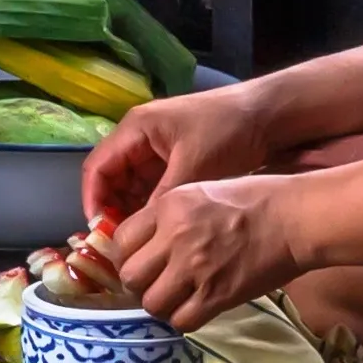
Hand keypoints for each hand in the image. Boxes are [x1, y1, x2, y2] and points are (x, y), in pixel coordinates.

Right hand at [81, 76, 276, 231]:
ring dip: (131, 212)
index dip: (93, 202)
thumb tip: (137, 234)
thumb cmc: (228, 132)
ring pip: (131, 186)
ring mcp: (157, 148)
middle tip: (120, 246)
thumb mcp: (193, 168)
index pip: (97, 168)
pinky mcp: (175, 159)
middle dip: (112, 211)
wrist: (269, 116)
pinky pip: (151, 186)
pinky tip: (157, 231)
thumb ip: (161, 199)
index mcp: (136, 128)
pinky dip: (149, 207)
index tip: (100, 234)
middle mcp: (140, 136)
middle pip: (111, 179)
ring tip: (138, 244)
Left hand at [105, 171, 294, 334]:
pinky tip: (196, 307)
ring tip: (177, 297)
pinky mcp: (216, 295)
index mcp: (169, 206)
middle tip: (158, 282)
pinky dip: (184, 319)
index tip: (144, 260)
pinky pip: (181, 321)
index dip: (129, 255)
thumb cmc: (255, 198)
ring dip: (161, 304)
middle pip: (130, 276)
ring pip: (151, 303)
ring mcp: (195, 268)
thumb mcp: (201, 191)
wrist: (295, 218)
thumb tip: (146, 242)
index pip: (121, 241)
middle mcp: (175, 237)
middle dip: (140, 283)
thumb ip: (169, 215)